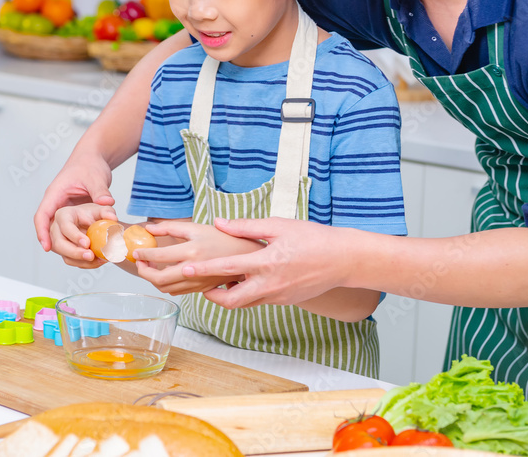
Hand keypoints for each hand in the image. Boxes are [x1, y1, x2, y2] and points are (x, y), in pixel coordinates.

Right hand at [34, 150, 114, 251]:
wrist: (93, 160)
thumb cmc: (89, 165)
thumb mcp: (95, 176)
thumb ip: (100, 190)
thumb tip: (108, 202)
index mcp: (55, 194)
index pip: (42, 214)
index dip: (42, 231)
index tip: (46, 247)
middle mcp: (56, 205)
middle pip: (50, 229)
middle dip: (62, 245)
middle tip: (80, 254)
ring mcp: (64, 212)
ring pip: (60, 234)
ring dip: (71, 247)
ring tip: (88, 258)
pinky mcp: (74, 217)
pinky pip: (72, 233)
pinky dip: (79, 243)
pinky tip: (92, 252)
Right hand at [48, 203, 116, 268]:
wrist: (89, 223)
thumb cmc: (90, 214)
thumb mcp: (99, 209)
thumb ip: (107, 211)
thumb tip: (113, 218)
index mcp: (64, 215)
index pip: (65, 226)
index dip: (75, 236)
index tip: (87, 243)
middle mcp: (56, 229)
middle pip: (59, 244)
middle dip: (75, 252)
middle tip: (91, 255)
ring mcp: (58, 242)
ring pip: (65, 256)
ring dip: (81, 261)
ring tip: (97, 260)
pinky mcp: (64, 253)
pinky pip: (72, 261)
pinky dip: (85, 264)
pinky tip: (97, 261)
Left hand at [133, 221, 263, 295]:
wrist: (245, 254)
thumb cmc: (221, 238)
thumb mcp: (195, 227)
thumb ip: (170, 228)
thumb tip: (148, 229)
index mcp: (192, 251)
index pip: (158, 256)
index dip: (143, 254)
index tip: (136, 251)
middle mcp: (194, 269)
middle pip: (159, 279)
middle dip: (143, 272)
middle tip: (140, 262)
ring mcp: (198, 282)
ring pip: (166, 289)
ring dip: (153, 279)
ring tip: (150, 266)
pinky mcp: (201, 289)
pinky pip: (177, 292)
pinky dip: (166, 285)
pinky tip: (165, 273)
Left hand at [181, 217, 350, 308]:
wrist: (342, 260)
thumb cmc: (312, 238)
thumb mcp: (278, 225)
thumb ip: (246, 227)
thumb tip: (219, 223)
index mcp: (266, 262)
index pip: (226, 268)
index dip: (203, 269)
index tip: (184, 268)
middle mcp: (270, 284)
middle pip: (231, 301)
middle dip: (212, 297)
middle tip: (201, 286)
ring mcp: (278, 296)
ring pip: (244, 304)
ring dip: (229, 296)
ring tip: (219, 284)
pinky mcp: (285, 302)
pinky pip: (259, 301)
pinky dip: (247, 295)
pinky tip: (244, 282)